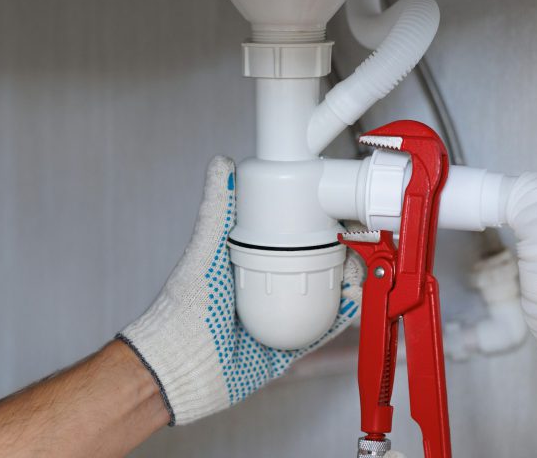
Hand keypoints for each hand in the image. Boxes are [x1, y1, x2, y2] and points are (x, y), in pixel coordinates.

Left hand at [118, 156, 363, 425]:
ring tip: (356, 270)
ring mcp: (276, 319)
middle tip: (353, 243)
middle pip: (311, 265)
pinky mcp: (285, 349)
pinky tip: (352, 301)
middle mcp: (263, 289)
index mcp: (245, 263)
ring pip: (321, 296)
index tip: (334, 212)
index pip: (288, 237)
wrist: (179, 370)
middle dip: (338, 253)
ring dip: (344, 282)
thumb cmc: (184, 313)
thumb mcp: (205, 253)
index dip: (314, 224)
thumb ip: (216, 211)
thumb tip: (221, 165)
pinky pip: (319, 331)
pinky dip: (339, 317)